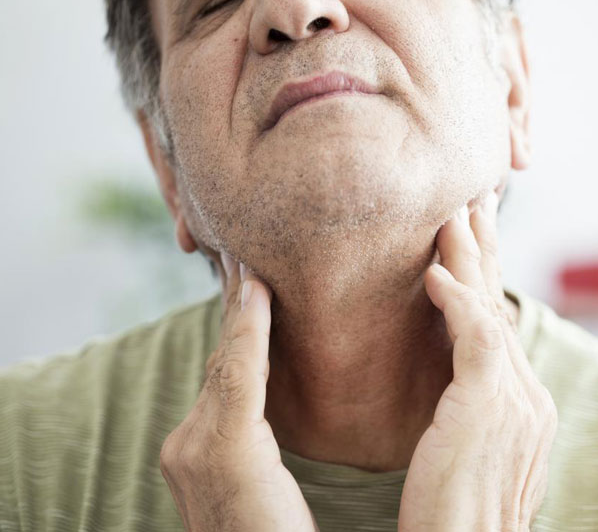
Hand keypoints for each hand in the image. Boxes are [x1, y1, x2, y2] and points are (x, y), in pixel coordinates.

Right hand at [159, 254, 317, 531]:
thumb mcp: (263, 487)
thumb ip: (256, 447)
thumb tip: (267, 415)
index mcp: (200, 451)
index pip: (225, 374)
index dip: (238, 327)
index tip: (251, 281)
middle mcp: (187, 443)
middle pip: (221, 358)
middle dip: (236, 306)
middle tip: (247, 253)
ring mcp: (196, 447)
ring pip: (227, 360)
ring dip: (241, 307)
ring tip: (251, 258)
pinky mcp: (222, 452)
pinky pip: (238, 378)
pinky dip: (248, 333)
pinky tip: (258, 292)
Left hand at [398, 193, 557, 530]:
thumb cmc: (453, 511)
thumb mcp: (467, 447)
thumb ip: (470, 406)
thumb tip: (456, 379)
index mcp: (524, 403)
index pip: (501, 326)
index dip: (487, 280)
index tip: (471, 239)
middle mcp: (529, 395)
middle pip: (503, 306)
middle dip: (487, 252)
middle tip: (475, 202)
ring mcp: (517, 399)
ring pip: (491, 310)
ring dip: (470, 259)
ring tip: (452, 215)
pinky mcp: (491, 406)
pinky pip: (476, 337)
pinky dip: (458, 300)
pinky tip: (435, 273)